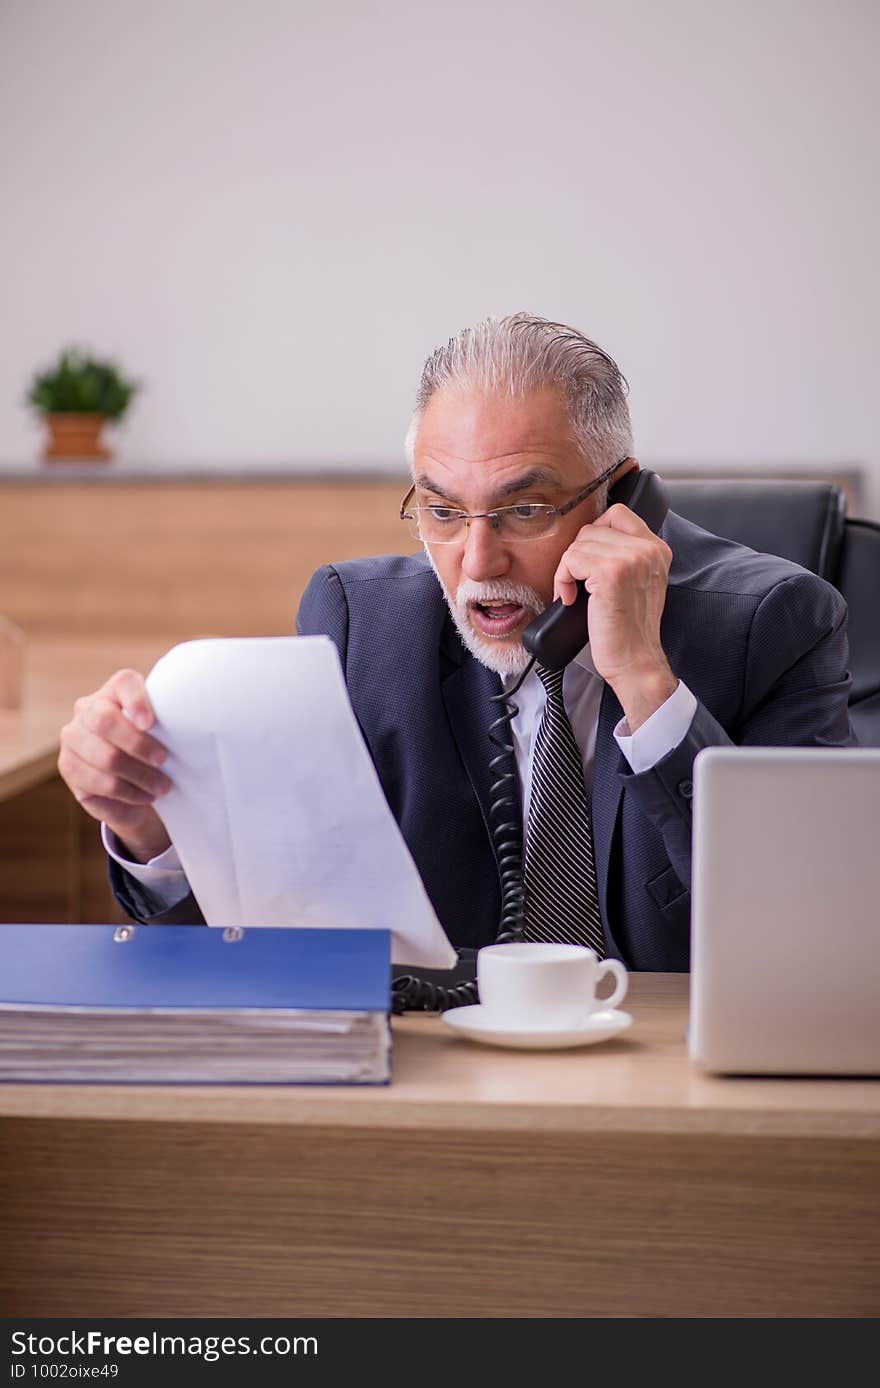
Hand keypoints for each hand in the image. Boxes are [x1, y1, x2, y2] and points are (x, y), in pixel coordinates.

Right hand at [58, 668, 173, 862]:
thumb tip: (203, 722)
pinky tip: (145, 795)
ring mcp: (73, 737)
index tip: (151, 723)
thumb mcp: (167, 735)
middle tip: (164, 760)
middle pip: (105, 720)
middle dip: (138, 744)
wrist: (136, 789)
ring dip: (139, 775)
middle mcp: (88, 708)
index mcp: (115, 692)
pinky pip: (98, 782)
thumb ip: (171, 723)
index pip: (123, 683)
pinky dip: (127, 792)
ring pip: (104, 756)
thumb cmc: (157, 753)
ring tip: (162, 787)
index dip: (136, 700)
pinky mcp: (69, 766)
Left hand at [553, 503, 676, 729]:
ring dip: (568, 570)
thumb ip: (624, 555)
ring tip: (577, 595)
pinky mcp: (611, 573)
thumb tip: (588, 539)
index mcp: (657, 548)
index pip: (617, 514)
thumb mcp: (637, 582)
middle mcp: (648, 548)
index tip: (589, 564)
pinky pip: (570, 560)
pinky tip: (573, 600)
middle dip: (578, 557)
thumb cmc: (629, 628)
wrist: (634, 661)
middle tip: (580, 585)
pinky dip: (563, 580)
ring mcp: (631, 558)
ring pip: (578, 544)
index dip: (594, 535)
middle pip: (592, 528)